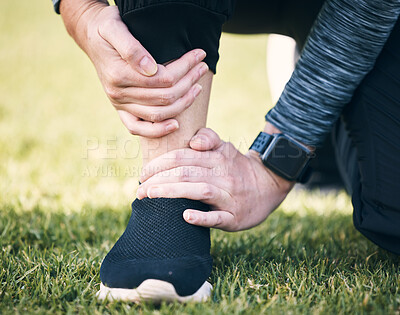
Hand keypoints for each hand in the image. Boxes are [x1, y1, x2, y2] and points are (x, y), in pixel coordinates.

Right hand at [61, 2, 208, 136]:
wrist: (91, 37)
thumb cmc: (106, 28)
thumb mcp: (114, 27)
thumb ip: (131, 47)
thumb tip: (151, 68)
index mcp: (118, 75)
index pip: (162, 79)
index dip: (184, 68)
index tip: (199, 55)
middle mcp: (118, 94)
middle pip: (164, 96)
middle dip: (188, 82)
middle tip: (203, 67)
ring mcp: (119, 105)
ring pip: (158, 114)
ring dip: (183, 103)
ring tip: (198, 87)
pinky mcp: (121, 111)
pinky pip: (138, 129)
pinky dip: (158, 130)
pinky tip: (176, 125)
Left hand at [137, 128, 294, 230]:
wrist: (269, 185)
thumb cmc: (238, 167)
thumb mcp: (226, 147)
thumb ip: (208, 138)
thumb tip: (193, 141)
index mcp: (217, 157)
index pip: (182, 157)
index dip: (159, 164)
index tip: (142, 173)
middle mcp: (222, 174)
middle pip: (186, 173)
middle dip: (158, 180)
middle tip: (139, 190)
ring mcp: (229, 196)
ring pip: (198, 191)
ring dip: (171, 192)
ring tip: (149, 196)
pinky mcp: (235, 217)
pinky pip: (218, 218)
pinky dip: (202, 217)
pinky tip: (185, 216)